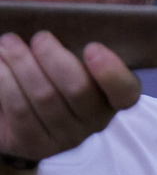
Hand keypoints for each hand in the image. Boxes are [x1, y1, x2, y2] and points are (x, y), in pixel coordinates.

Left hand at [0, 32, 140, 164]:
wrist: (15, 115)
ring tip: (8, 43)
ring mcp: (66, 137)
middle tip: (38, 37)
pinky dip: (5, 82)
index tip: (92, 47)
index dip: (111, 72)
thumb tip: (59, 29)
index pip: (125, 92)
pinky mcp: (36, 145)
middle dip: (53, 57)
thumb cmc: (46, 76)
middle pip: (78, 89)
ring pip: (44, 97)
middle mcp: (95, 122)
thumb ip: (72, 49)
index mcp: (111, 98)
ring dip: (22, 64)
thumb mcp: (65, 62)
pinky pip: (20, 110)